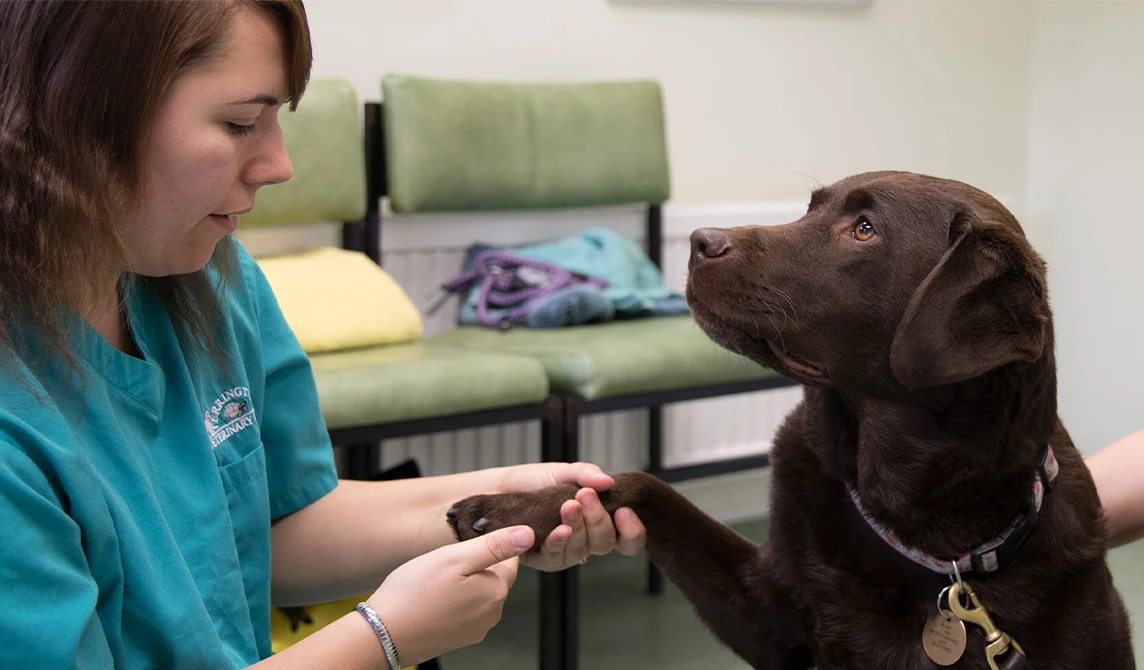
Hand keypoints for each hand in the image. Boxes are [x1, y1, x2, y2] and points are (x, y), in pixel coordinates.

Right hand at [367, 525, 534, 664]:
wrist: (383, 635)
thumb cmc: (414, 594)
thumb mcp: (454, 558)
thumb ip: (494, 546)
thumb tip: (528, 535)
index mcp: (496, 591)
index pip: (510, 557)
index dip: (490, 544)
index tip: (467, 542)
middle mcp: (493, 614)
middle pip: (495, 576)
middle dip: (476, 564)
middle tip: (445, 560)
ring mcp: (476, 629)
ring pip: (479, 592)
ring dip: (464, 582)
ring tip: (436, 579)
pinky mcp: (459, 637)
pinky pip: (465, 609)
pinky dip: (454, 600)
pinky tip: (433, 597)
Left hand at [496, 463, 646, 570]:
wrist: (502, 486)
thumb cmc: (538, 480)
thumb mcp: (565, 471)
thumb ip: (587, 474)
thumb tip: (608, 482)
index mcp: (600, 521)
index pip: (628, 539)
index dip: (633, 532)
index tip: (626, 511)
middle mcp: (587, 540)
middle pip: (606, 542)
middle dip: (598, 519)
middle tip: (585, 496)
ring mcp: (567, 552)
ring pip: (583, 549)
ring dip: (578, 527)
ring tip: (568, 506)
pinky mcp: (544, 559)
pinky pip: (556, 558)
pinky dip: (559, 542)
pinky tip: (558, 530)